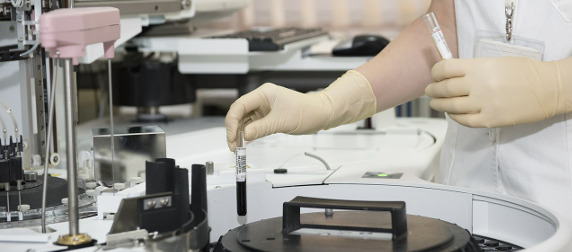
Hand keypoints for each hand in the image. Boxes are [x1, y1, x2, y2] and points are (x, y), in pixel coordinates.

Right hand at [225, 70, 376, 150]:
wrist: (320, 114)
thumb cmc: (306, 111)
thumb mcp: (281, 122)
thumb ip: (260, 128)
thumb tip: (244, 136)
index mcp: (264, 93)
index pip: (240, 106)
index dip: (232, 122)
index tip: (232, 136)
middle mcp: (262, 99)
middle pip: (239, 113)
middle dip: (234, 130)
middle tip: (233, 145)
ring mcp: (264, 108)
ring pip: (245, 121)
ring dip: (240, 134)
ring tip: (238, 148)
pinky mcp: (268, 117)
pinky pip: (253, 125)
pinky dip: (248, 135)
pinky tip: (245, 143)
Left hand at [425, 57, 571, 127]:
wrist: (549, 88)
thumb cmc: (525, 72)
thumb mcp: (496, 62)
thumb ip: (473, 68)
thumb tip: (451, 74)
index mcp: (479, 67)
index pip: (445, 69)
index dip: (435, 72)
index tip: (434, 75)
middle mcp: (478, 85)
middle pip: (444, 89)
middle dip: (433, 90)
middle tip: (429, 91)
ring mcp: (483, 104)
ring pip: (450, 106)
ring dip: (439, 104)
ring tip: (435, 103)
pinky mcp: (489, 120)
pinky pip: (464, 120)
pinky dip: (454, 116)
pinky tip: (452, 113)